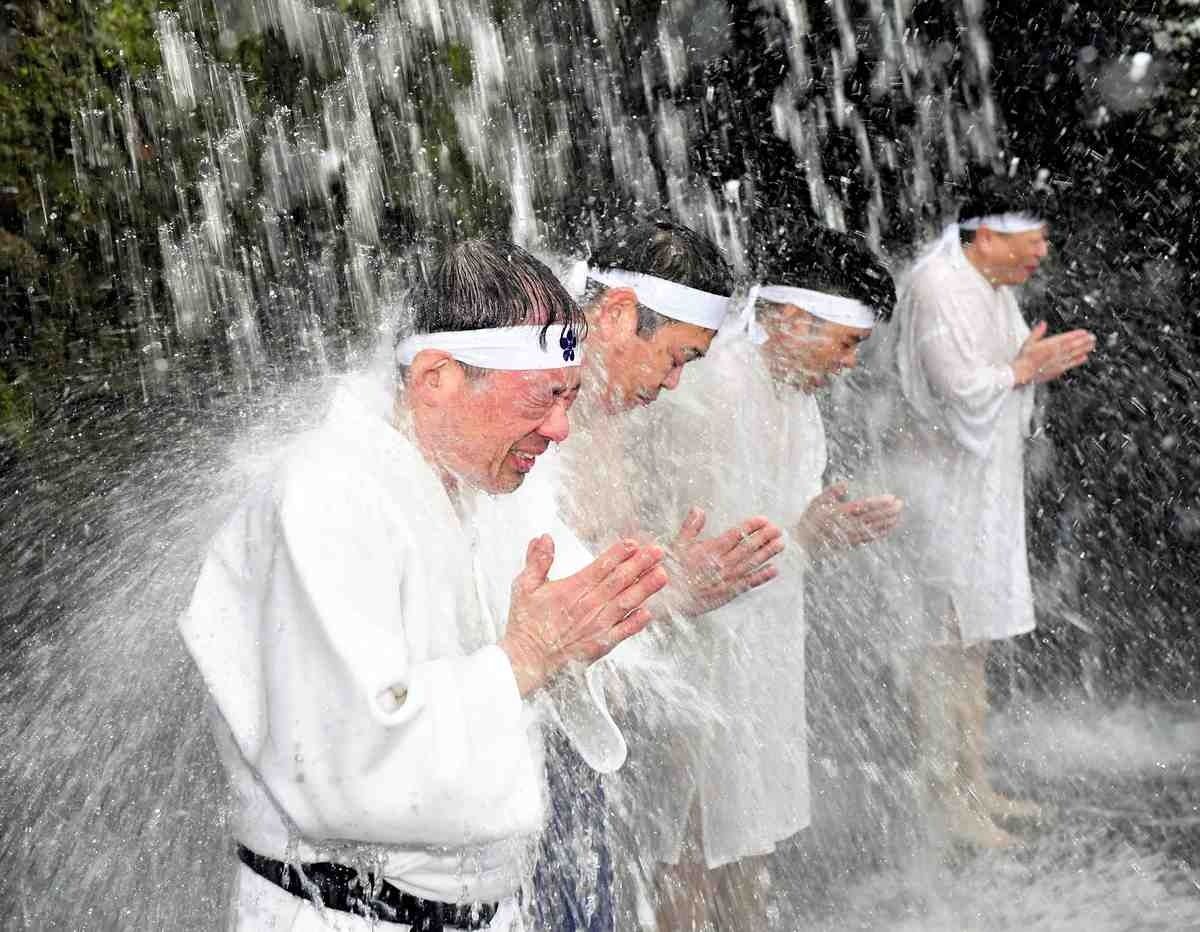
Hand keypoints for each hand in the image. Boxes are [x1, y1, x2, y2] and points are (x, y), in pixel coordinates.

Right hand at [500, 536, 667, 696]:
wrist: (526, 660)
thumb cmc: (525, 623)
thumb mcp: (524, 586)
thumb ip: (537, 561)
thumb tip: (544, 538)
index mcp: (572, 589)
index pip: (601, 566)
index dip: (618, 554)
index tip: (634, 543)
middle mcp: (588, 606)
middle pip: (619, 581)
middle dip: (640, 564)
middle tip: (658, 551)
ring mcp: (596, 626)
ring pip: (626, 603)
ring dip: (645, 589)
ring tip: (662, 575)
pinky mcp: (600, 645)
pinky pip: (622, 633)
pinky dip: (636, 623)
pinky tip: (648, 612)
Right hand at [669, 508, 783, 615]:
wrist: (671, 600)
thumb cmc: (672, 571)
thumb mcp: (677, 545)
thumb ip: (690, 527)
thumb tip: (698, 510)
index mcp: (709, 550)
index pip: (735, 535)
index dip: (750, 527)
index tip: (763, 520)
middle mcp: (721, 564)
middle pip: (747, 548)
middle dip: (764, 537)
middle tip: (778, 529)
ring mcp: (727, 579)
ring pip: (751, 564)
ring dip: (767, 553)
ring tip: (781, 544)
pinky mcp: (728, 592)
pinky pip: (748, 583)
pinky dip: (762, 577)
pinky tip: (774, 570)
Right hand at [796, 483, 902, 555]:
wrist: (804, 544)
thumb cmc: (811, 520)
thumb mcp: (816, 503)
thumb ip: (831, 492)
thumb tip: (845, 483)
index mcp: (838, 513)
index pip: (862, 507)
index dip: (878, 503)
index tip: (891, 498)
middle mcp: (846, 526)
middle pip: (872, 518)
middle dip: (887, 511)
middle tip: (900, 504)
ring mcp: (850, 537)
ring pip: (873, 529)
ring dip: (887, 521)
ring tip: (899, 514)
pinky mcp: (852, 544)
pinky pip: (870, 538)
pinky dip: (881, 532)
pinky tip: (890, 526)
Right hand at [1011, 322, 1094, 384]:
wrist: (1022, 373)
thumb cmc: (1024, 358)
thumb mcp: (1028, 342)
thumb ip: (1037, 332)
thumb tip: (1043, 323)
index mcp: (1049, 345)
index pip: (1066, 338)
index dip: (1076, 335)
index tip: (1084, 332)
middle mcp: (1056, 353)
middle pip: (1073, 346)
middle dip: (1084, 341)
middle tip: (1093, 337)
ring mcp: (1058, 362)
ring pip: (1074, 354)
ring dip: (1084, 349)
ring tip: (1092, 345)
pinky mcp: (1058, 370)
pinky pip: (1071, 364)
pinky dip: (1078, 360)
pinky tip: (1084, 358)